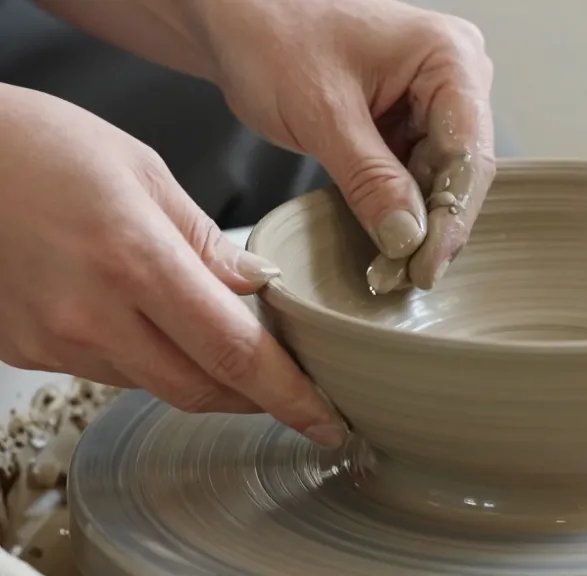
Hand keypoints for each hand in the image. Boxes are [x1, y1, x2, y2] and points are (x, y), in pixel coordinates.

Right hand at [0, 84, 346, 447]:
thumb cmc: (40, 146)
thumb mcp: (144, 171)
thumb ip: (207, 241)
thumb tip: (258, 287)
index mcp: (136, 260)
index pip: (234, 352)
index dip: (288, 396)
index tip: (326, 420)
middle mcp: (92, 314)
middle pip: (200, 389)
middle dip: (256, 398)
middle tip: (295, 393)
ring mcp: (54, 340)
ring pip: (156, 385)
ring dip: (203, 376)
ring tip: (224, 341)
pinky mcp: (26, 351)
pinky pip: (109, 373)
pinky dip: (148, 359)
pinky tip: (150, 323)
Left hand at [195, 0, 495, 292]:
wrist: (235, 22)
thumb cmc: (272, 35)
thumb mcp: (322, 113)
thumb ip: (370, 178)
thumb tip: (410, 240)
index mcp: (450, 57)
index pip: (469, 152)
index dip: (451, 218)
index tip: (426, 267)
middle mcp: (455, 75)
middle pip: (461, 170)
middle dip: (434, 227)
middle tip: (407, 277)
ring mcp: (435, 99)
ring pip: (440, 179)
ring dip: (417, 226)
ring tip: (392, 269)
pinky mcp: (410, 121)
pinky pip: (416, 175)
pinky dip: (400, 211)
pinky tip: (386, 243)